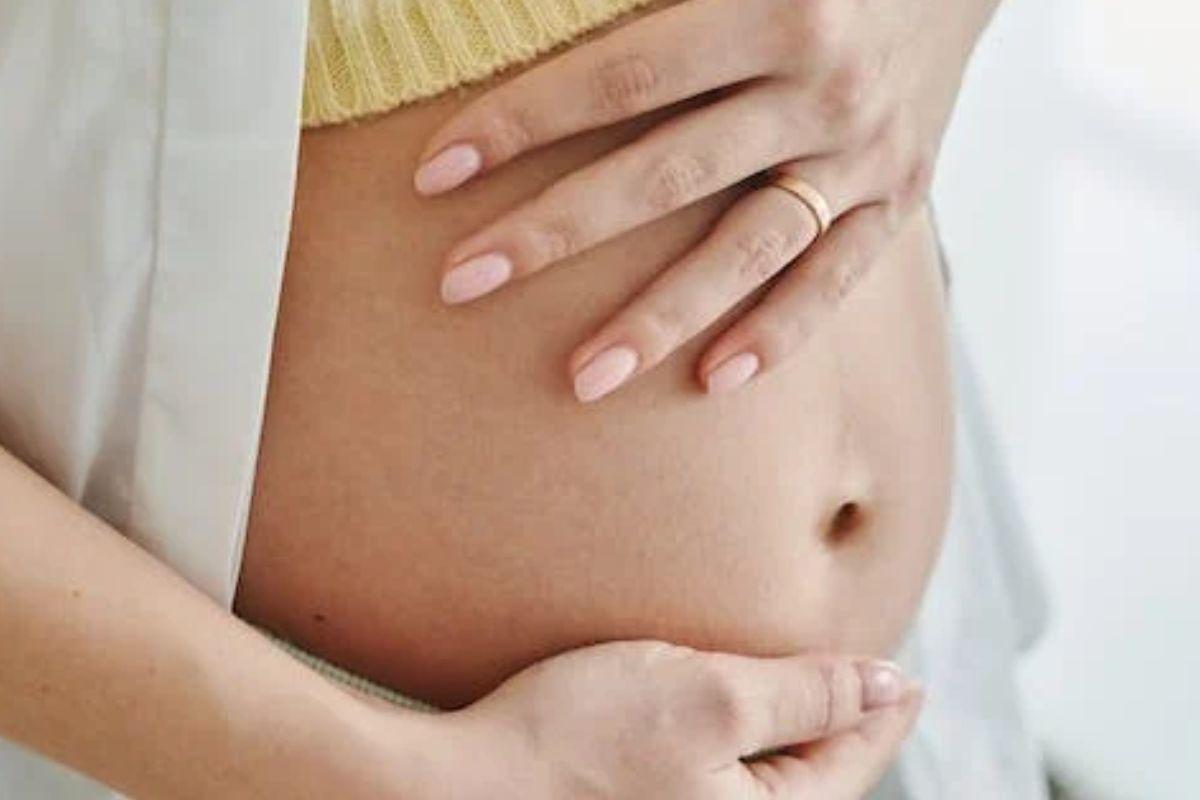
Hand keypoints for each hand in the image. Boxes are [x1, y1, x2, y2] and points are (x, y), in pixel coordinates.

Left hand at [413, 0, 998, 400]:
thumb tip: (513, 5)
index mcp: (775, 8)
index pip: (624, 74)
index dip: (525, 119)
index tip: (437, 170)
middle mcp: (820, 90)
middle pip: (666, 175)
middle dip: (556, 232)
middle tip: (461, 282)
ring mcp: (864, 157)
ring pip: (746, 250)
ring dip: (659, 319)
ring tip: (579, 380)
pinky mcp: (897, 201)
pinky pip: (834, 281)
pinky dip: (778, 333)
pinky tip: (712, 382)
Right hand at [420, 640, 921, 798]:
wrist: (459, 788)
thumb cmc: (574, 742)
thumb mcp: (705, 698)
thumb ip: (804, 693)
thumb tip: (889, 684)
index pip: (854, 761)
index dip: (884, 707)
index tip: (909, 674)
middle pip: (817, 777)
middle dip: (846, 723)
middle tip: (872, 674)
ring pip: (769, 780)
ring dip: (792, 732)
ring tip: (810, 690)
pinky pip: (724, 786)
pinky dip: (742, 747)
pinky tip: (730, 720)